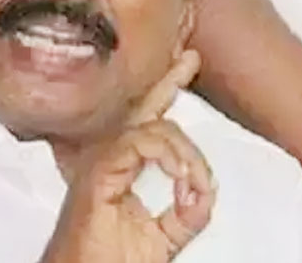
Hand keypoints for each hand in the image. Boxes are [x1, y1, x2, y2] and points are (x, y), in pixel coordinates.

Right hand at [41, 51, 215, 262]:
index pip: (145, 122)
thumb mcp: (162, 237)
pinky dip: (169, 158)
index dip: (165, 91)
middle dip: (168, 80)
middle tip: (190, 59)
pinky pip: (139, 144)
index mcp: (118, 169)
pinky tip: (181, 177)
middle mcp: (105, 159)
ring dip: (185, 154)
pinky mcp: (97, 173)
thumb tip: (204, 194)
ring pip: (151, 129)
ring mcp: (98, 163)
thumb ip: (184, 214)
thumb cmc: (104, 261)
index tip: (185, 66)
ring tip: (196, 182)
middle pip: (140, 109)